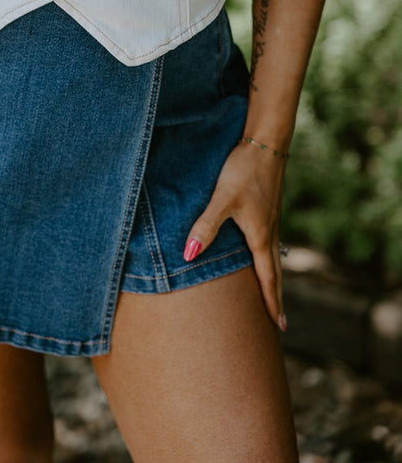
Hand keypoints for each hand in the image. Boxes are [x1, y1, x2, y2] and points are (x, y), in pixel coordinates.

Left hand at [183, 140, 286, 329]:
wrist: (265, 143)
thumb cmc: (244, 171)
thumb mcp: (223, 199)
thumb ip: (206, 226)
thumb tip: (189, 255)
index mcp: (261, 236)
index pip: (267, 278)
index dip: (270, 302)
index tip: (278, 326)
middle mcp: (270, 232)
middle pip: (275, 273)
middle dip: (275, 297)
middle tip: (280, 323)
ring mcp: (271, 219)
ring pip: (273, 257)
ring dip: (273, 279)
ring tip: (271, 294)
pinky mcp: (268, 208)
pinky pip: (271, 242)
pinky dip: (269, 259)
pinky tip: (262, 255)